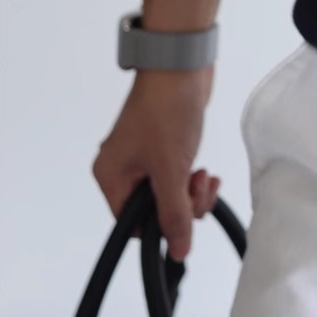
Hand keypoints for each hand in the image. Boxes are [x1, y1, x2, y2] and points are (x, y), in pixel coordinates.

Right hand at [92, 66, 219, 261]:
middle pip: (152, 210)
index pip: (132, 223)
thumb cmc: (166, 109)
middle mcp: (121, 169)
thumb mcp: (171, 169)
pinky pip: (175, 178)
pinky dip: (191, 179)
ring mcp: (141, 158)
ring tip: (204, 176)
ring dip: (190, 193)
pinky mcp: (161, 148)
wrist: (181, 67)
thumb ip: (175, 213)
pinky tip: (205, 172)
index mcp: (111, 176)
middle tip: (197, 187)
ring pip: (168, 195)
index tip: (185, 217)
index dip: (161, 226)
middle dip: (181, 205)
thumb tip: (179, 250)